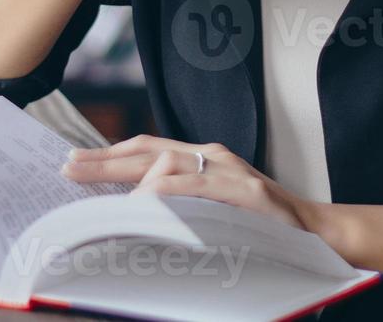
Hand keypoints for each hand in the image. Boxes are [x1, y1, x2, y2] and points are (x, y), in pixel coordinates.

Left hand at [61, 135, 313, 231]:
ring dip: (129, 175)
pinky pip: (196, 185)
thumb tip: (130, 211)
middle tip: (68, 167)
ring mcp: (229, 171)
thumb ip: (180, 201)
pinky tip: (145, 199)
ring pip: (167, 161)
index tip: (74, 162)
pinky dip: (168, 191)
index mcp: (203, 158)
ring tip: (99, 189)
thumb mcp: (214, 206)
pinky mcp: (244, 190)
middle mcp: (212, 156)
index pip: (147, 150)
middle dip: (104, 159)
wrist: (314, 232)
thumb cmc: (261, 224)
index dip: (109, 155)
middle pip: (147, 150)